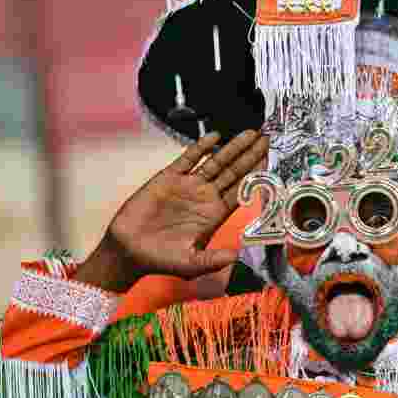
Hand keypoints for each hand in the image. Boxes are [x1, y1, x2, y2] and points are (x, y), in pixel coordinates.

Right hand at [74, 130, 268, 292]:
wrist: (128, 251)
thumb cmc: (161, 260)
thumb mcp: (191, 264)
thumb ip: (214, 259)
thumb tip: (237, 256)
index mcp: (215, 214)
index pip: (241, 191)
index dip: (256, 176)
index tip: (269, 161)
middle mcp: (205, 197)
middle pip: (234, 172)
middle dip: (251, 155)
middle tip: (267, 138)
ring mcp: (189, 185)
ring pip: (216, 162)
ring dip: (233, 148)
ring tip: (250, 133)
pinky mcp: (169, 178)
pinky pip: (189, 158)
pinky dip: (201, 147)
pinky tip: (216, 136)